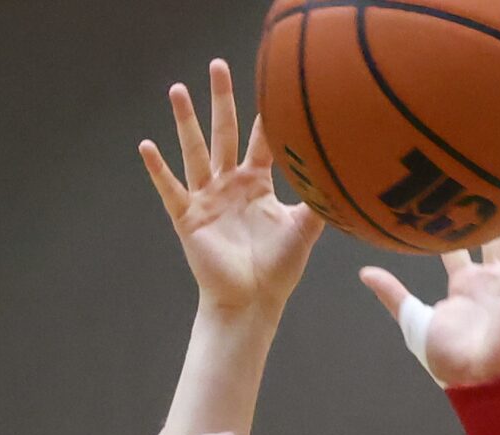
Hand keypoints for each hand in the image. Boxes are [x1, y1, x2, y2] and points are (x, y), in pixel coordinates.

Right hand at [142, 60, 322, 318]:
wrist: (251, 303)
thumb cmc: (279, 270)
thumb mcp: (307, 226)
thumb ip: (322, 196)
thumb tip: (352, 169)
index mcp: (257, 184)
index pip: (262, 139)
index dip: (267, 113)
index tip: (272, 81)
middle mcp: (230, 186)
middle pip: (225, 133)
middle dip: (221, 100)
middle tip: (217, 66)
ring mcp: (207, 200)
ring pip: (196, 152)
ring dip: (186, 122)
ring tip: (177, 90)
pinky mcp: (189, 219)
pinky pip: (171, 190)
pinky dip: (158, 170)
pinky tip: (147, 146)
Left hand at [361, 199, 499, 386]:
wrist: (473, 376)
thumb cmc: (445, 356)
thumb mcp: (412, 319)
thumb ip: (393, 293)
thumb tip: (365, 272)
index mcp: (463, 285)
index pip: (458, 247)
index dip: (455, 226)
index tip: (452, 199)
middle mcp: (487, 278)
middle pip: (493, 236)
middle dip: (496, 211)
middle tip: (498, 177)